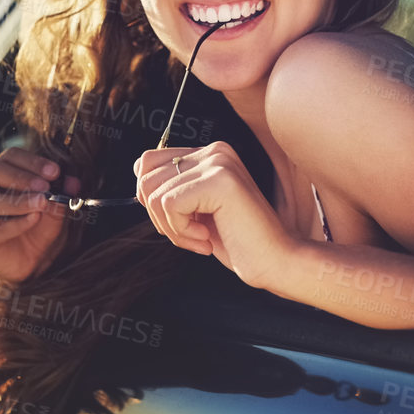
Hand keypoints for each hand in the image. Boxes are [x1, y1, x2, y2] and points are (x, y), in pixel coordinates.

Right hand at [0, 145, 78, 283]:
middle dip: (18, 176)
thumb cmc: (38, 229)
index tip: (54, 171)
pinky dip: (16, 223)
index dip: (31, 161)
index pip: (10, 157)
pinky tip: (34, 219)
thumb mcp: (55, 211)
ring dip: (18, 200)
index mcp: (0, 173)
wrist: (30, 264)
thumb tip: (72, 183)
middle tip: (44, 185)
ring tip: (41, 203)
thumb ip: (61, 197)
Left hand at [134, 142, 297, 290]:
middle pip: (145, 177)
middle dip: (161, 217)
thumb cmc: (237, 240)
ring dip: (172, 227)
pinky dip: (182, 231)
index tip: (182, 222)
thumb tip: (138, 174)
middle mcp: (214, 151)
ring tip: (202, 237)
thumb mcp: (195, 209)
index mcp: (209, 154)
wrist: (275, 262)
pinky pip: (169, 204)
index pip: (148, 162)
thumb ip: (171, 187)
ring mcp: (218, 162)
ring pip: (154, 193)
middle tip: (193, 235)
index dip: (152, 200)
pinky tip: (207, 238)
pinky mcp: (219, 180)